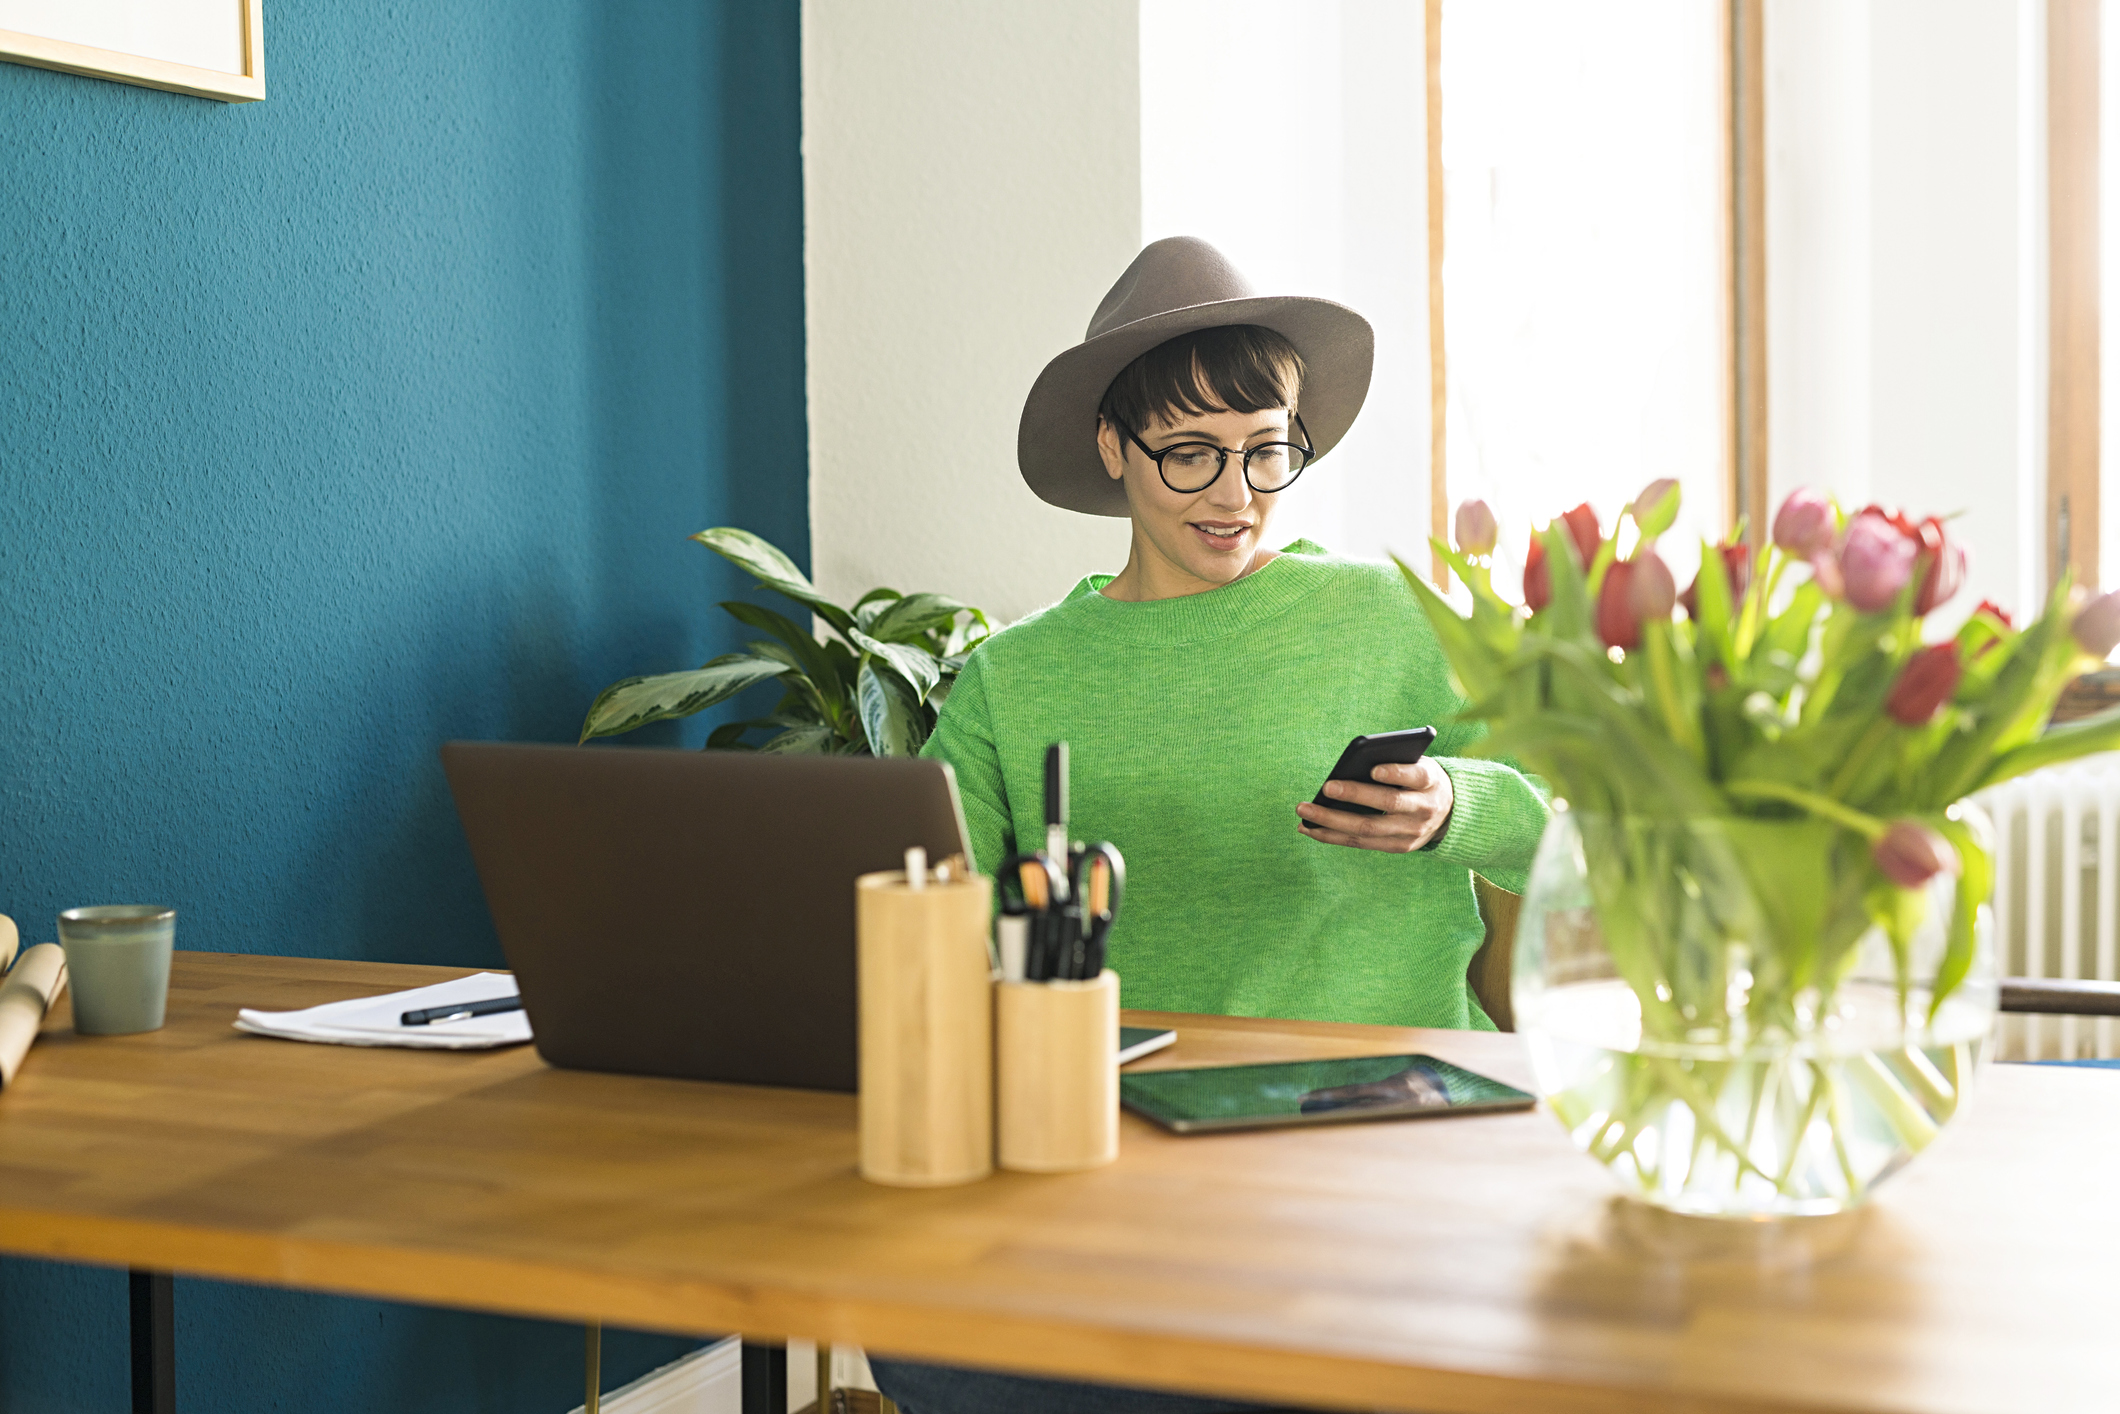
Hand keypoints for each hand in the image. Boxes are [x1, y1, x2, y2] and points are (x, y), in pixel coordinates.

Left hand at [1296, 759, 1453, 852]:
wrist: (1450, 812)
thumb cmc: (1420, 779)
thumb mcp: (1417, 764)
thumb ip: (1393, 762)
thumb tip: (1350, 766)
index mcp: (1430, 780)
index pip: (1416, 775)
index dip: (1396, 773)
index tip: (1374, 769)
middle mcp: (1424, 809)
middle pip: (1387, 803)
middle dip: (1355, 796)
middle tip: (1326, 787)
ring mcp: (1412, 832)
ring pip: (1368, 829)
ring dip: (1332, 822)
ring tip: (1304, 812)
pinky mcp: (1399, 847)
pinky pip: (1361, 843)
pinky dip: (1333, 836)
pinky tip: (1310, 828)